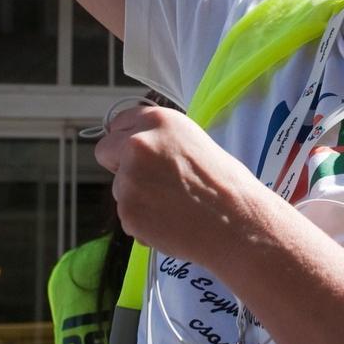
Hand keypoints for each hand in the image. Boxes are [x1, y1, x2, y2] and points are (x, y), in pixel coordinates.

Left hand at [94, 104, 275, 269]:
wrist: (238, 222)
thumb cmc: (226, 185)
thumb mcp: (194, 142)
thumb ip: (162, 141)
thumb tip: (138, 150)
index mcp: (159, 120)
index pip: (119, 122)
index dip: (127, 140)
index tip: (134, 153)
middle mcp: (138, 144)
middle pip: (105, 150)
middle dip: (119, 165)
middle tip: (147, 182)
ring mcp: (129, 178)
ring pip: (119, 188)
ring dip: (137, 199)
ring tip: (173, 207)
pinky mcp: (127, 211)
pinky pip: (127, 217)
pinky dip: (143, 223)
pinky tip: (171, 223)